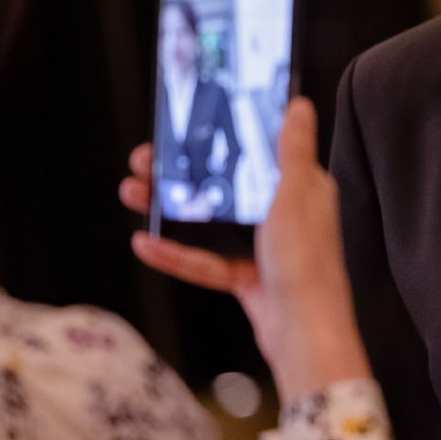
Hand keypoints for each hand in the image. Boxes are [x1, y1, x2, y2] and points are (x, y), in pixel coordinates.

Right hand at [121, 99, 370, 403]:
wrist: (305, 335)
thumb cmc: (308, 263)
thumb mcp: (296, 196)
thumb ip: (292, 152)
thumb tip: (298, 105)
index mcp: (301, 188)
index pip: (258, 152)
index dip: (222, 138)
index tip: (186, 128)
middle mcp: (283, 214)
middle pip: (224, 186)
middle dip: (181, 173)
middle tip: (144, 162)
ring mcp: (262, 247)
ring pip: (208, 222)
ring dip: (169, 208)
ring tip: (132, 192)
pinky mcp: (245, 277)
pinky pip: (203, 261)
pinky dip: (175, 254)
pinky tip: (144, 243)